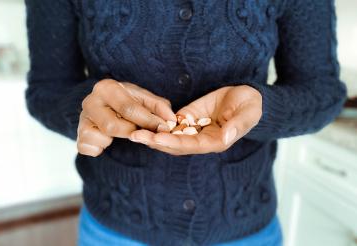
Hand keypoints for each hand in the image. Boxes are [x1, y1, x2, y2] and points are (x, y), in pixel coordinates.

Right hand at [77, 79, 175, 156]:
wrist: (104, 106)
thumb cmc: (127, 102)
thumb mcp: (144, 99)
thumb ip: (159, 107)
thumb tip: (171, 119)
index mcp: (107, 88)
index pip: (129, 108)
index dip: (149, 121)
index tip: (164, 128)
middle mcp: (90, 101)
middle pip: (113, 126)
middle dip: (131, 132)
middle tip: (141, 133)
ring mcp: (81, 119)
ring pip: (102, 137)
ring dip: (115, 139)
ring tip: (121, 131)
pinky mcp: (78, 135)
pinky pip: (88, 149)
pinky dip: (99, 149)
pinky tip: (106, 140)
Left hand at [129, 85, 261, 154]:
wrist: (246, 97)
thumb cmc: (250, 106)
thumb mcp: (249, 113)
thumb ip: (238, 125)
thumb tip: (225, 137)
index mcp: (216, 141)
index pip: (192, 145)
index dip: (174, 143)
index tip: (157, 139)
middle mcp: (202, 139)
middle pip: (176, 144)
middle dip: (156, 141)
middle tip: (135, 136)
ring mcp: (194, 129)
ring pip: (170, 136)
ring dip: (153, 135)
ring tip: (133, 131)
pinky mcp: (189, 118)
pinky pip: (172, 124)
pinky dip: (158, 124)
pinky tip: (142, 121)